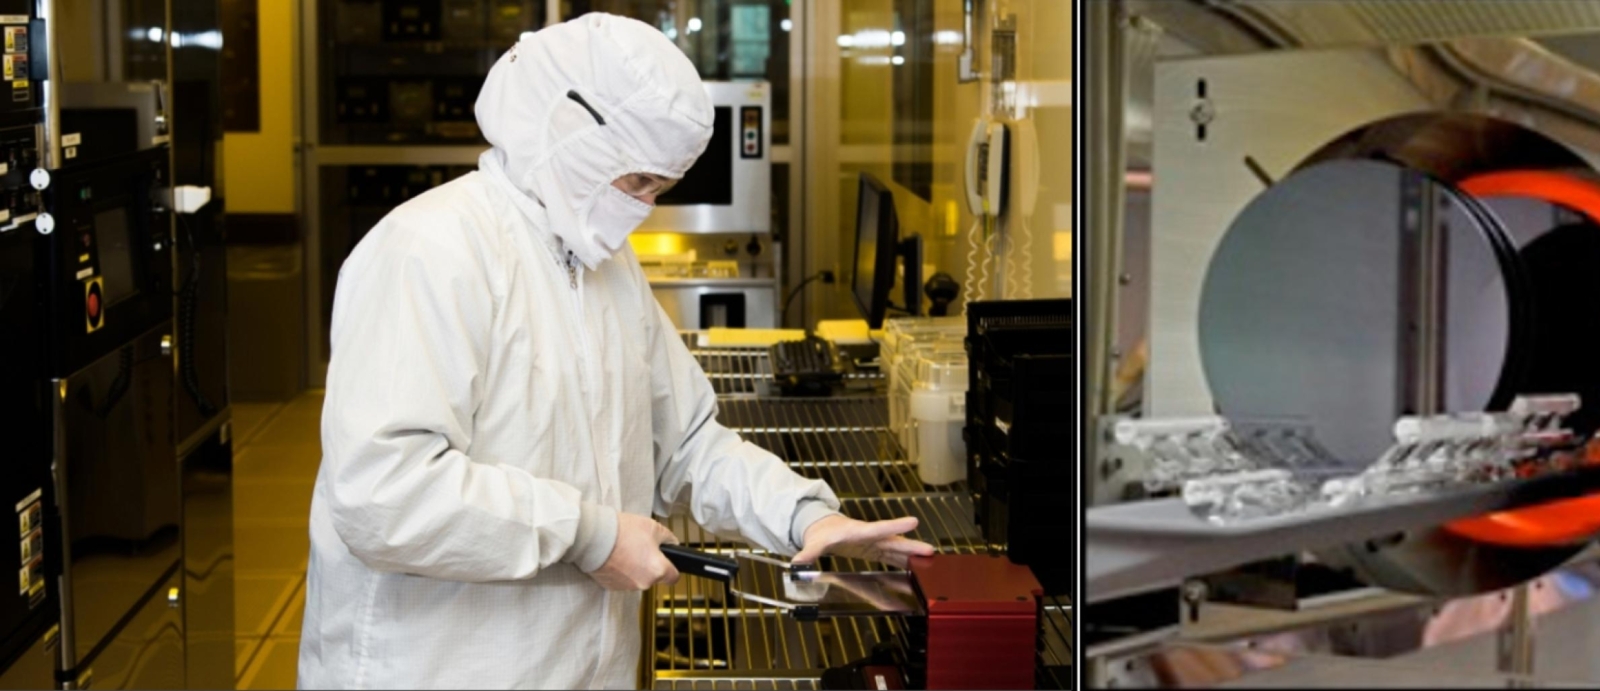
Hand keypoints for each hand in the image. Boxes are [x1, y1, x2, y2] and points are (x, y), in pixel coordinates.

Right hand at [588, 513, 680, 590]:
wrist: (594, 537)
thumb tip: (672, 543)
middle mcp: (644, 582)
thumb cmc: (623, 531)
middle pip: (654, 576)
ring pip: (637, 578)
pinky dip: (621, 570)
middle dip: (650, 564)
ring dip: (635, 567)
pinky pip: (622, 579)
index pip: (673, 577)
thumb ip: (668, 538)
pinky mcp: (611, 586)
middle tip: (641, 547)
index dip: (672, 567)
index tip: (667, 561)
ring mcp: (626, 586)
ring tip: (625, 549)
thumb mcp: (653, 527)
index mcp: (657, 570)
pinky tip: (615, 556)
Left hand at [792, 515, 935, 568]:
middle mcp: (870, 537)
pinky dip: (904, 562)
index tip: (913, 522)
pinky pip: (892, 557)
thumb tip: (796, 563)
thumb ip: (807, 553)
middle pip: (893, 541)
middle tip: (930, 549)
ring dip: (912, 555)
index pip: (878, 529)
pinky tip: (916, 567)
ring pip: (896, 549)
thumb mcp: (814, 543)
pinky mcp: (875, 550)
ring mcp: (875, 544)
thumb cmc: (822, 533)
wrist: (824, 529)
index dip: (895, 526)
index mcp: (857, 532)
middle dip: (911, 545)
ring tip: (930, 558)